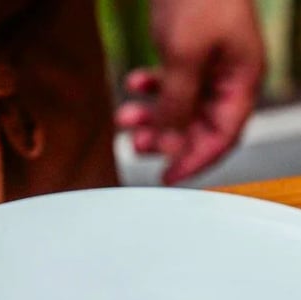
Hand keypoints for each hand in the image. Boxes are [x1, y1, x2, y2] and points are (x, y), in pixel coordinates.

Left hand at [115, 0, 264, 183]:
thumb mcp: (184, 56)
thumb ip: (177, 104)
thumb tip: (170, 142)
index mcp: (241, 80)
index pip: (223, 137)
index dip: (195, 161)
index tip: (168, 177)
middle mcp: (228, 78)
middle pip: (198, 127)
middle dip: (166, 138)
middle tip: (138, 144)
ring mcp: (209, 66)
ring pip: (179, 109)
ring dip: (151, 116)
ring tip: (125, 117)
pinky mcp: (188, 55)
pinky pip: (170, 86)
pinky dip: (150, 89)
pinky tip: (132, 83)